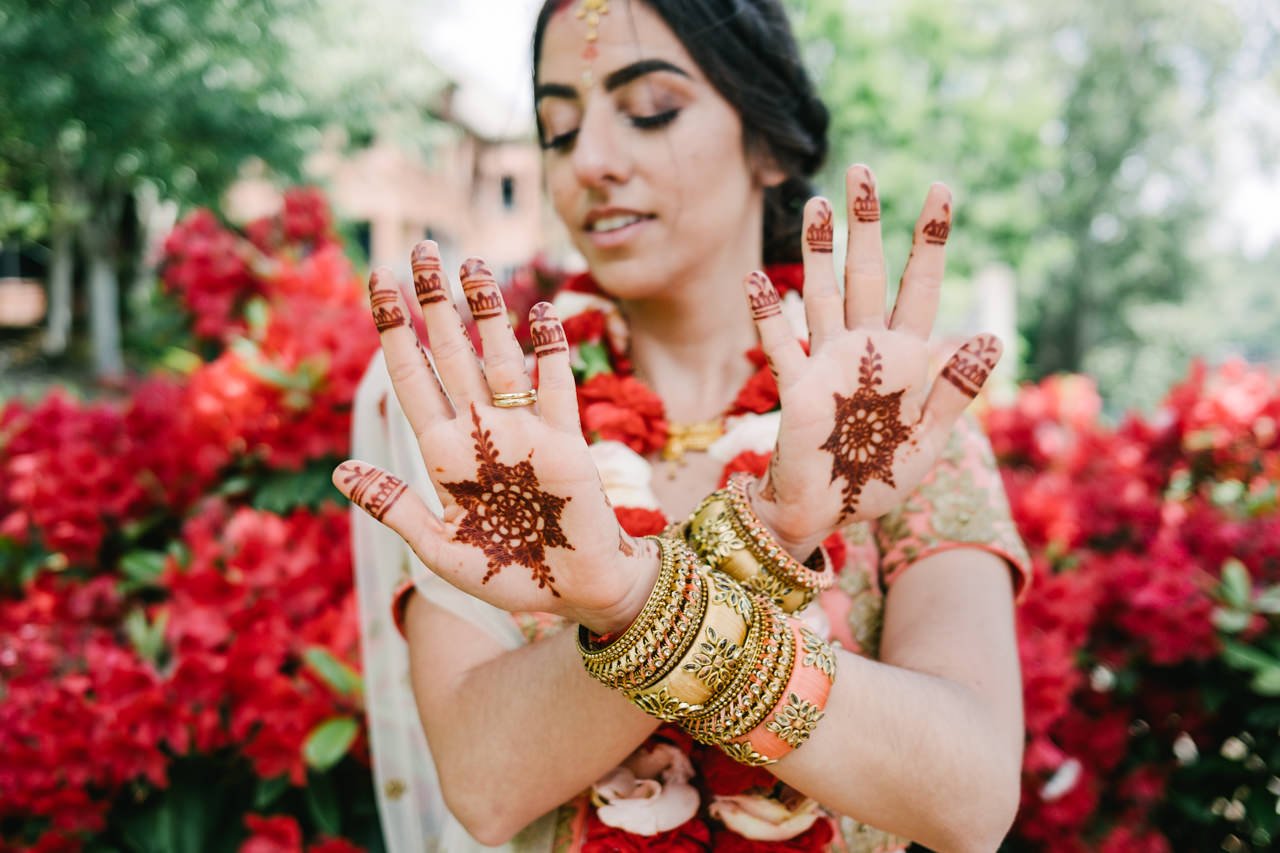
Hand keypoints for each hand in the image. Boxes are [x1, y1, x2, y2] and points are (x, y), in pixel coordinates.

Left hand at [332, 242, 656, 634]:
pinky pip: (555, 384)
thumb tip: (341, 471)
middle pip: (451, 352)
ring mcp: (524, 430)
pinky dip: (549, 350)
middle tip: (420, 250)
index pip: (411, 377)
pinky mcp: (565, 439)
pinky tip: (540, 313)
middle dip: (434, 301)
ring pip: (500, 356)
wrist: (574, 593)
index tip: (376, 283)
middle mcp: (480, 430)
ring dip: (488, 311)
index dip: (392, 330)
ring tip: (471, 265)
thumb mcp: (439, 549)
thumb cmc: (506, 577)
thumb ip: (395, 507)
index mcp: (444, 453)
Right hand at [746, 164, 1001, 555]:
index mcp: (904, 359)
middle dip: (867, 223)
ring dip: (820, 249)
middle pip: (866, 273)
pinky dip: (768, 313)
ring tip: (819, 202)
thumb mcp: (929, 439)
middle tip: (864, 170)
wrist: (828, 515)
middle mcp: (864, 349)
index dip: (929, 240)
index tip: (940, 191)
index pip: (919, 286)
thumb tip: (991, 338)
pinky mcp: (797, 389)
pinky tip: (757, 278)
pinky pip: (781, 344)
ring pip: (823, 293)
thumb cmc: (879, 481)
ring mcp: (827, 364)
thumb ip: (954, 390)